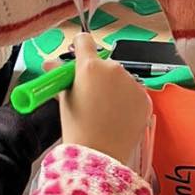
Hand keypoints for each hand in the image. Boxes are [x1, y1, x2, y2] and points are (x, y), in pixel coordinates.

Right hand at [60, 33, 151, 165]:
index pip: (85, 40)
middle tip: (90, 95)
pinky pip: (134, 92)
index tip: (79, 54)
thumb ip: (59, 76)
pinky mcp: (144, 97)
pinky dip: (127, 100)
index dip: (80, 47)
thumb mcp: (64, 99)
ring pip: (120, 78)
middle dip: (98, 75)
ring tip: (105, 110)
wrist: (98, 154)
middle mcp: (113, 69)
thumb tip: (49, 63)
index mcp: (90, 67)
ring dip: (114, 88)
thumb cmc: (77, 128)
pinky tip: (118, 115)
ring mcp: (132, 83)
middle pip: (104, 64)